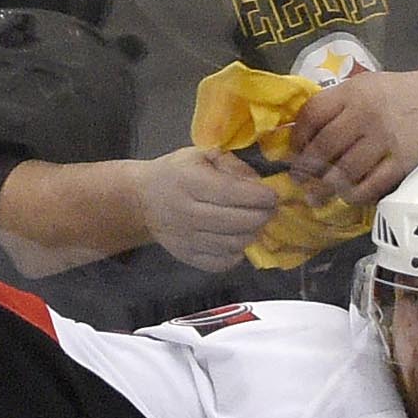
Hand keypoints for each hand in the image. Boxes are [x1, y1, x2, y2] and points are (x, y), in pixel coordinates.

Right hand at [138, 146, 281, 269]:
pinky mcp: (187, 257)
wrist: (144, 200)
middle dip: (262, 216)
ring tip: (254, 223)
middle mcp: (187, 213)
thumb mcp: (201, 155)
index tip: (273, 196)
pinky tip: (236, 239)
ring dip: (252, 234)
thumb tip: (258, 183)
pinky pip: (222, 262)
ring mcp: (187, 239)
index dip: (259, 196)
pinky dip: (236, 253)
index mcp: (190, 182)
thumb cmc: (177, 173)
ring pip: (233, 244)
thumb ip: (231, 164)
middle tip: (269, 210)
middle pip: (237, 222)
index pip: (232, 193)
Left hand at [287, 66, 417, 202]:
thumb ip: (337, 105)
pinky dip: (355, 194)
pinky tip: (348, 196)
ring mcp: (385, 140)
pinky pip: (371, 186)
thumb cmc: (399, 93)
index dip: (298, 137)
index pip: (313, 115)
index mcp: (353, 93)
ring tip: (318, 194)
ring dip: (327, 186)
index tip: (294, 152)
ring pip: (345, 171)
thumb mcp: (365, 86)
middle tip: (299, 180)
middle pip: (324, 147)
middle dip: (307, 168)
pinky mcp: (402, 162)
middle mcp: (366, 115)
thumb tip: (303, 134)